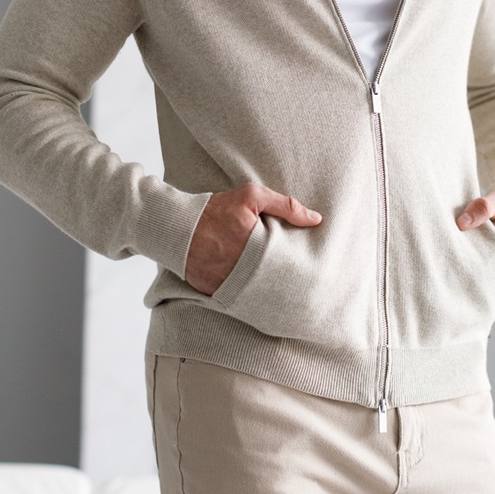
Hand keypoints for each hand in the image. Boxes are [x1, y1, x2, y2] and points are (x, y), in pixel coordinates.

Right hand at [185, 184, 321, 295]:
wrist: (177, 226)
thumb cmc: (218, 208)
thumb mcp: (252, 196)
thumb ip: (285, 205)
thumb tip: (316, 219)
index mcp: (254, 244)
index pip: (285, 261)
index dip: (294, 263)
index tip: (303, 264)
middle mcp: (241, 267)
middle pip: (273, 280)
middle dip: (281, 279)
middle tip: (292, 278)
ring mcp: (226, 283)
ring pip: (256, 292)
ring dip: (263, 288)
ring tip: (272, 283)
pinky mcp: (214, 293)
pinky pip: (235, 297)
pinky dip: (242, 293)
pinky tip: (250, 287)